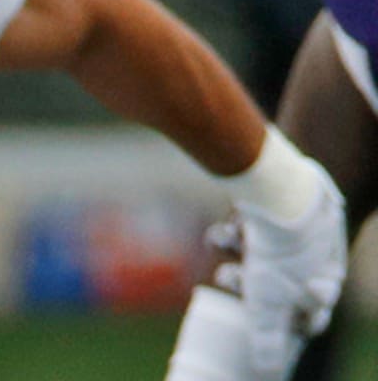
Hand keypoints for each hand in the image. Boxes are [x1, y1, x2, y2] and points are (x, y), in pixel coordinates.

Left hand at [233, 160, 345, 375]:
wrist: (274, 189)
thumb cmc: (278, 250)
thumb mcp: (267, 302)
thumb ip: (267, 338)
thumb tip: (268, 375)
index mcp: (328, 275)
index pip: (313, 309)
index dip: (289, 322)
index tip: (269, 325)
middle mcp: (318, 249)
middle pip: (279, 280)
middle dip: (249, 284)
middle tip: (231, 278)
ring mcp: (297, 224)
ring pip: (260, 252)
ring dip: (237, 256)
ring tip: (225, 248)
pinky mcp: (274, 203)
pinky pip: (249, 226)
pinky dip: (233, 232)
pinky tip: (223, 231)